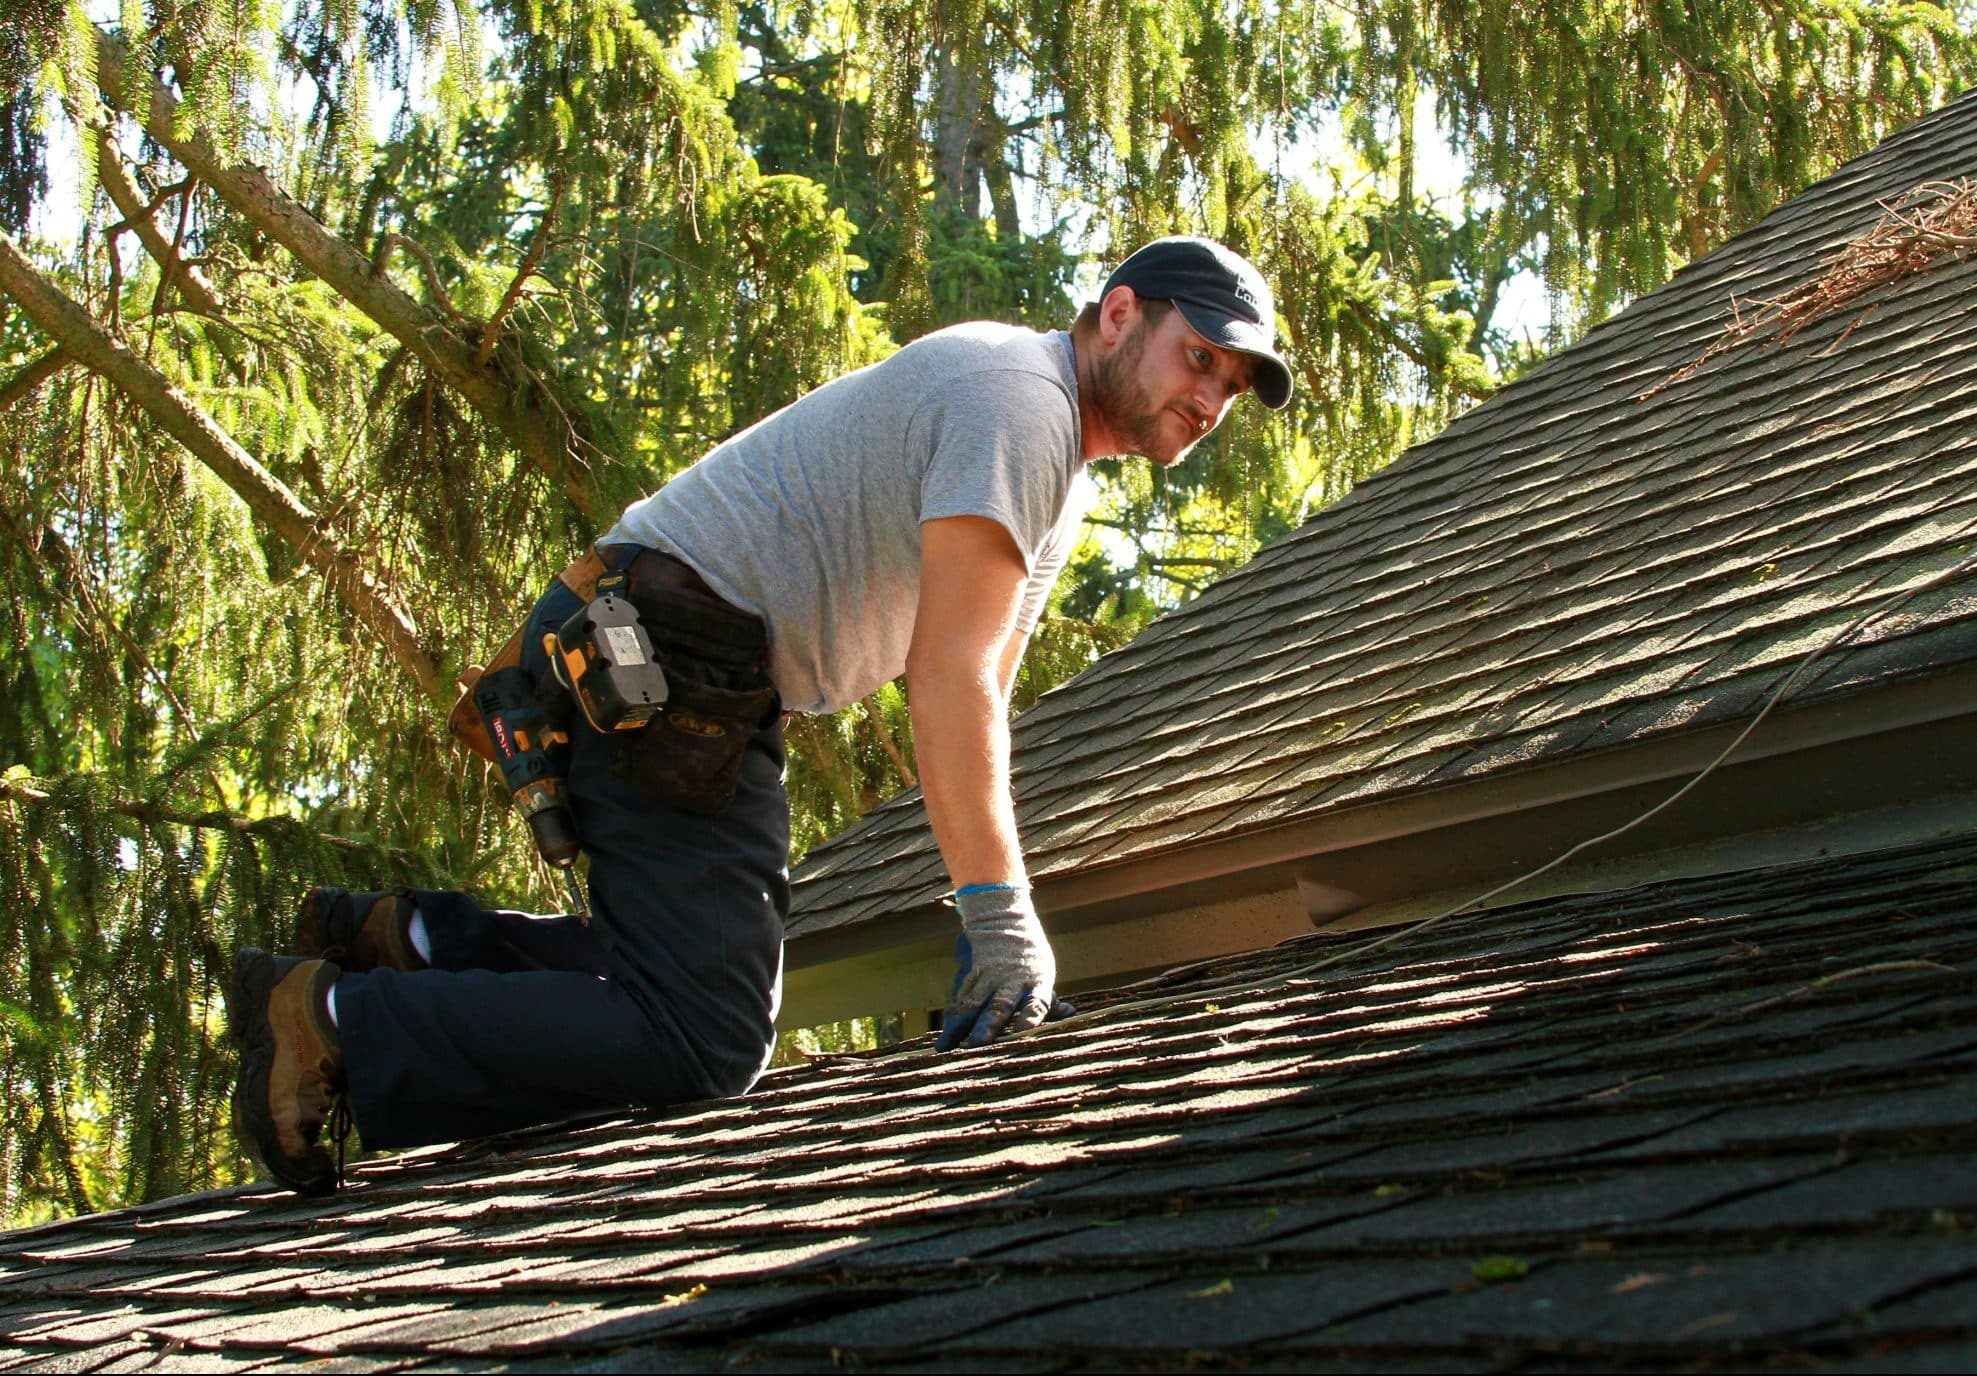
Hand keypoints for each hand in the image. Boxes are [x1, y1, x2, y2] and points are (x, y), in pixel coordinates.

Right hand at [938, 884, 1056, 1049]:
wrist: (999, 916)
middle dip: (987, 1024)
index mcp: (1035, 981)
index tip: (1023, 1030)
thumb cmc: (1026, 955)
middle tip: (978, 1043)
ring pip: (972, 1003)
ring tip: (948, 1045)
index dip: (1031, 1016)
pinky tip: (946, 1036)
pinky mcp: (967, 974)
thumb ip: (1050, 1000)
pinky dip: (952, 1017)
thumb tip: (1071, 1015)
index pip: (1037, 1001)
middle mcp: (1010, 980)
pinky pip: (959, 997)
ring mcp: (986, 976)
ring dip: (961, 1025)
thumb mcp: (1041, 972)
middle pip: (999, 1005)